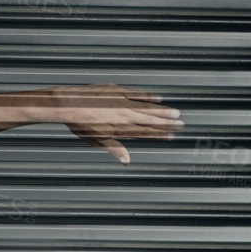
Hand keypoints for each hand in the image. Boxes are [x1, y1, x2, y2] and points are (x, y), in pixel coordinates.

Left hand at [54, 83, 183, 163]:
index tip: (170, 136)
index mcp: (120, 127)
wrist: (69, 104)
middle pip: (150, 120)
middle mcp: (125, 114)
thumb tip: (127, 160)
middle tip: (180, 124)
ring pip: (147, 107)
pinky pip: (136, 94)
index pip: (144, 132)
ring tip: (176, 113)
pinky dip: (147, 96)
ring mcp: (122, 102)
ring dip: (162, 111)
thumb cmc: (80, 124)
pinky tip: (157, 98)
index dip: (159, 134)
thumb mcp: (95, 140)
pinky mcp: (118, 91)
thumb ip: (114, 148)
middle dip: (166, 123)